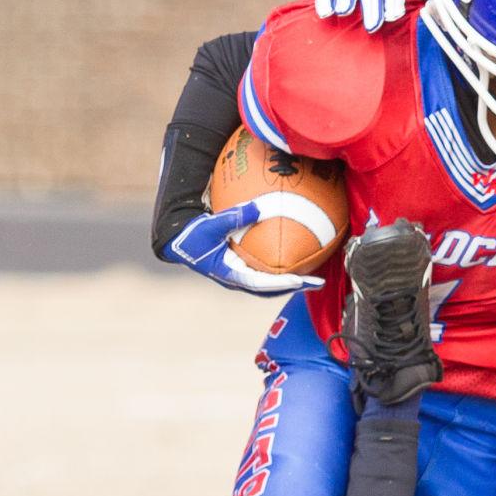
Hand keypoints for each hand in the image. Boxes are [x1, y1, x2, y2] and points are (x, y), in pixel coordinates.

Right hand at [161, 206, 324, 295]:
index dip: (282, 283)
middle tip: (318, 282)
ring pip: (270, 284)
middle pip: (272, 289)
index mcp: (231, 275)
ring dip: (291, 280)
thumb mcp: (211, 225)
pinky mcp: (240, 269)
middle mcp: (238, 280)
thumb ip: (235, 216)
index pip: (262, 283)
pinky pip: (265, 271)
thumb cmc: (192, 235)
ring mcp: (240, 276)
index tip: (301, 280)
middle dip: (295, 286)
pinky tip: (294, 256)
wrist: (177, 242)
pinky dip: (280, 268)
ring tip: (312, 274)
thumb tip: (260, 206)